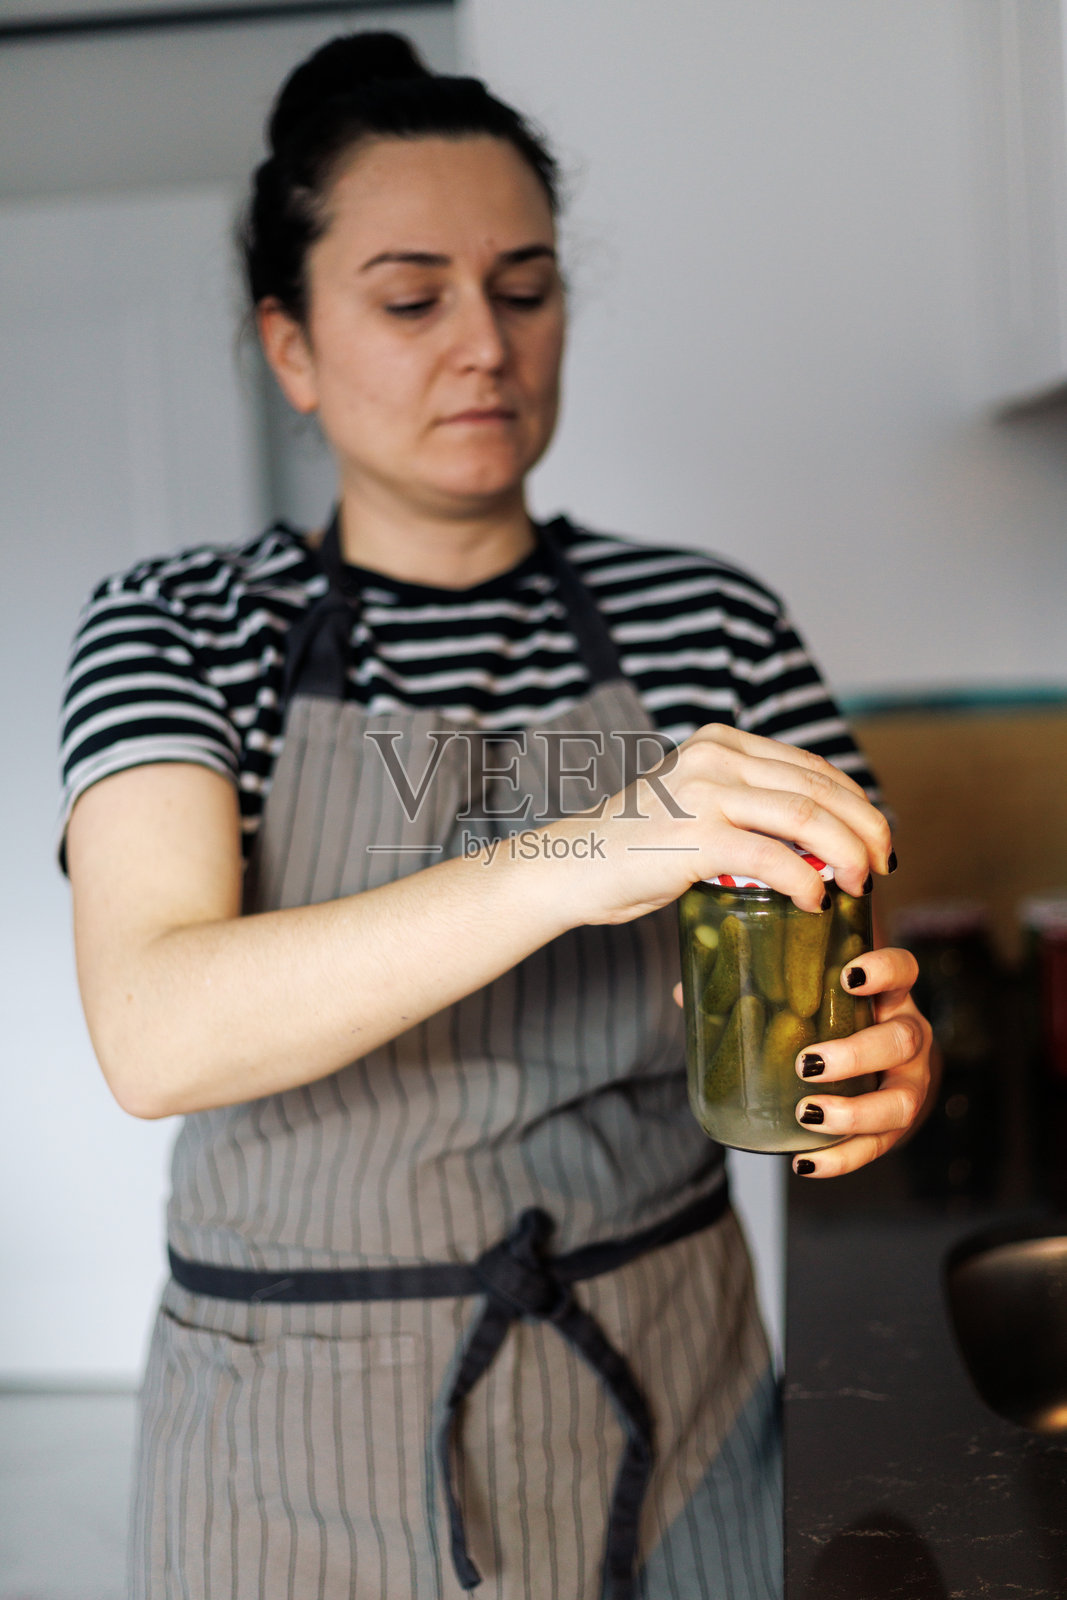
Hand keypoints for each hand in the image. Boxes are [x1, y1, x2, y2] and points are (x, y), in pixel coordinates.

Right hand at [542, 724, 893, 928]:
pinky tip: (816, 902)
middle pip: (821, 788)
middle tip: (883, 869)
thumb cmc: (633, 849)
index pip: (811, 767)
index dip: (856, 804)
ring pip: (808, 817)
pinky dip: (807, 882)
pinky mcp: (695, 837)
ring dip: (848, 856)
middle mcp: (717, 756)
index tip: (875, 841)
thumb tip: (812, 841)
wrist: (568, 868)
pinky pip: (774, 858)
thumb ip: (743, 805)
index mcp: (721, 741)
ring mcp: (705, 793)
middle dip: (867, 831)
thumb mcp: (693, 805)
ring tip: (860, 887)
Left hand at [670, 945, 934, 1176]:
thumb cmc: (836, 1021)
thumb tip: (682, 991)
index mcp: (888, 996)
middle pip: (901, 1041)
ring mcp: (910, 1084)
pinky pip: (877, 1148)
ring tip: (807, 1114)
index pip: (903, 970)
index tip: (848, 976)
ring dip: (854, 1112)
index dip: (883, 970)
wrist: (882, 1068)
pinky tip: (805, 1163)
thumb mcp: (814, 998)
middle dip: (856, 1053)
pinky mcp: (897, 1127)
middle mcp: (910, 1037)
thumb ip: (755, 987)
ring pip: (899, 1102)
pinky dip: (841, 1159)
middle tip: (807, 1062)